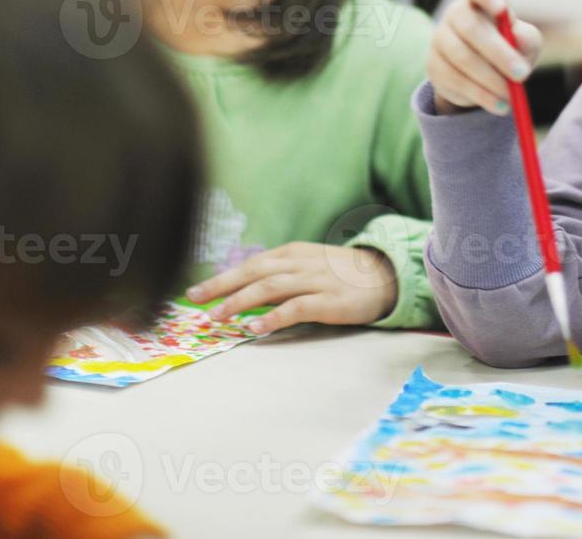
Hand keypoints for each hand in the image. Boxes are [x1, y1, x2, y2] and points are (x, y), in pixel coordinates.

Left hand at [187, 242, 396, 334]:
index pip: (250, 264)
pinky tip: (257, 328)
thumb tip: (242, 292)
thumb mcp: (308, 265)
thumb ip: (280, 275)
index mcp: (293, 253)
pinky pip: (298, 308)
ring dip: (241, 301)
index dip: (222, 277)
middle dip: (221, 286)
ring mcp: (316, 282)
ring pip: (271, 287)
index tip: (195, 293)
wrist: (387, 276)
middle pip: (254, 272)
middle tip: (196, 301)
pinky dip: (275, 317)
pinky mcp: (331, 302)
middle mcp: (301, 264)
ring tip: (219, 316)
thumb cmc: (341, 274)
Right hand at [429, 0, 542, 116]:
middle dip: (498, 53)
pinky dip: (480, 95)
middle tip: (522, 75)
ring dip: (491, 80)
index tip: (502, 9)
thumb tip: (518, 37)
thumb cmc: (511, 50)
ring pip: (462, 58)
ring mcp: (440, 40)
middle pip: (470, 27)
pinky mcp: (434, 66)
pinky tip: (499, 105)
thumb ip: (526, 38)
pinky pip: (455, 80)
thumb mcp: (526, 44)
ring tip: (512, 97)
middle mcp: (455, 14)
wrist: (486, 80)